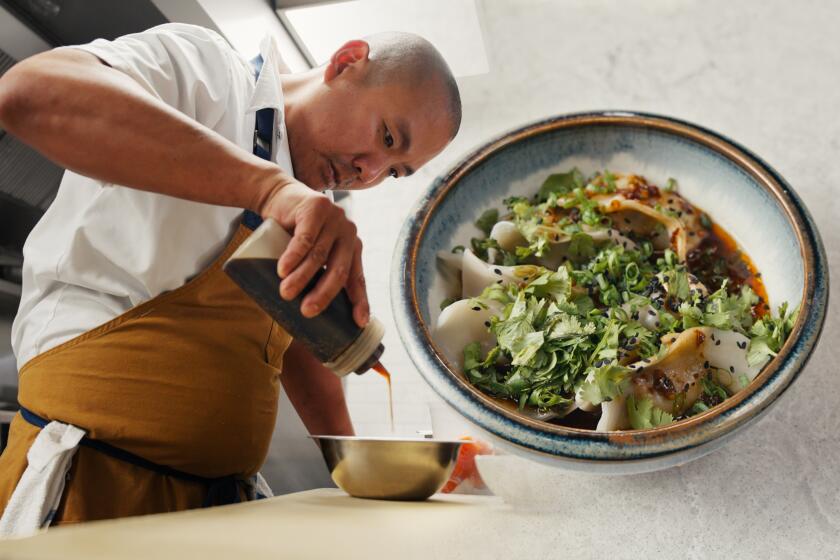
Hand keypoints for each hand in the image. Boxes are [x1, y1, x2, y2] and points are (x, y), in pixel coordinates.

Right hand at [258, 179, 368, 326]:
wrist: (279, 195)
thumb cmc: (295, 230)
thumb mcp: (311, 251)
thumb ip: (317, 270)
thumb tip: (308, 310)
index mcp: (352, 247)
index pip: (357, 278)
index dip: (360, 301)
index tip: (359, 322)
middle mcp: (348, 233)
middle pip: (339, 270)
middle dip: (323, 294)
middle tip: (307, 311)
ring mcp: (334, 219)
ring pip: (318, 256)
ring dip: (301, 277)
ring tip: (286, 293)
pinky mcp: (316, 208)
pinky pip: (305, 238)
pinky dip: (293, 256)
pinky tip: (284, 269)